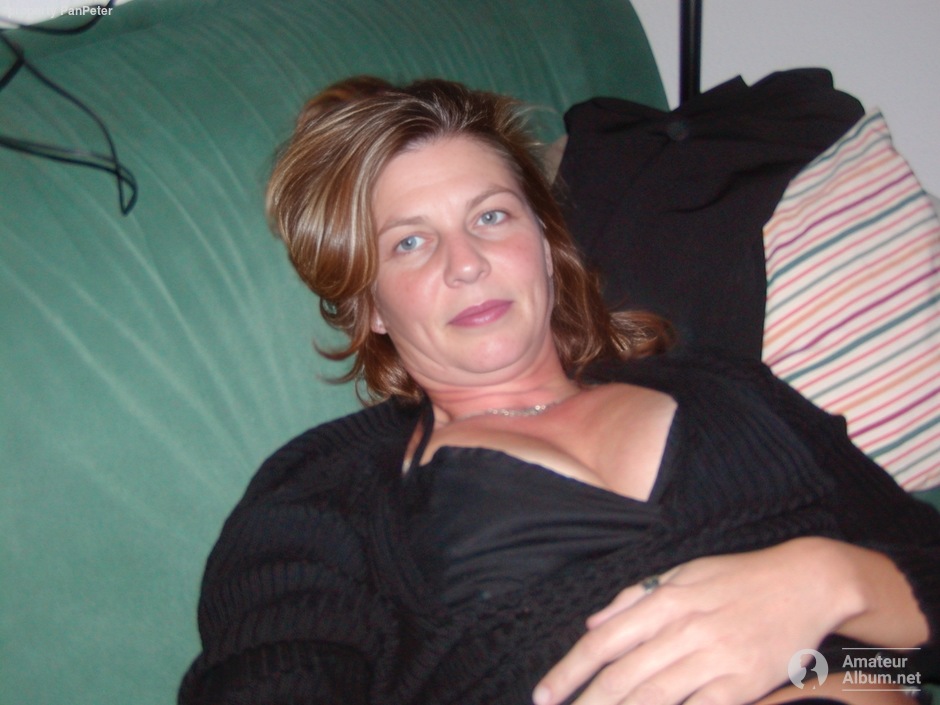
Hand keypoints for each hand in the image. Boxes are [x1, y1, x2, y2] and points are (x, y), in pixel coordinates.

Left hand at [532, 538, 861, 704]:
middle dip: (585, 704)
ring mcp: (714, 659)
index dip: (568, 672)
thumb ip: (634, 600)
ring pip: (653, 698)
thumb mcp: (682, 573)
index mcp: (664, 601)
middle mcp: (683, 630)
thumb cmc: (738, 577)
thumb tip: (593, 624)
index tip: (544, 694)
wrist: (806, 582)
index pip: (602, 643)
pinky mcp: (742, 684)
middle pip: (621, 678)